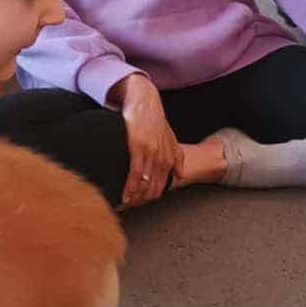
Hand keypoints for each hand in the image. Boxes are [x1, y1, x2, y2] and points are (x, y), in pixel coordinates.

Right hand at [116, 74, 182, 207]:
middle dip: (141, 200)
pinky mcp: (139, 146)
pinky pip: (136, 172)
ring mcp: (152, 152)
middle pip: (154, 188)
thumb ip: (176, 155)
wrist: (144, 100)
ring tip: (125, 205)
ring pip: (145, 183)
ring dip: (135, 197)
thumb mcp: (169, 137)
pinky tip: (125, 195)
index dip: (150, 198)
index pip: (161, 185)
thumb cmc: (154, 119)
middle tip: (129, 207)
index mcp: (170, 157)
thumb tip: (180, 174)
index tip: (138, 204)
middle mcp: (163, 157)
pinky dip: (130, 186)